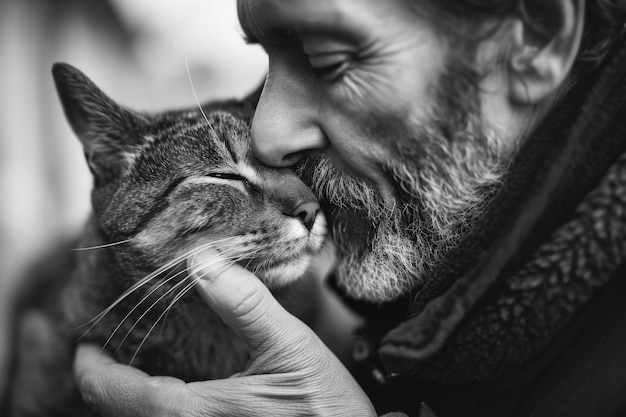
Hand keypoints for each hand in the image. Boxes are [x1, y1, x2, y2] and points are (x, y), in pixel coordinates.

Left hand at [74, 249, 376, 416]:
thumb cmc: (324, 412)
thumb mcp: (288, 349)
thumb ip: (243, 303)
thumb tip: (200, 260)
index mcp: (188, 414)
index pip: (110, 391)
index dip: (90, 362)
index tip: (89, 336)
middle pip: (118, 410)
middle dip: (109, 375)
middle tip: (116, 339)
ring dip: (132, 390)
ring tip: (142, 355)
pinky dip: (159, 401)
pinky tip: (180, 382)